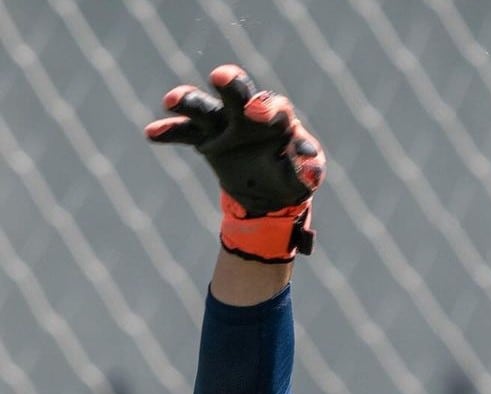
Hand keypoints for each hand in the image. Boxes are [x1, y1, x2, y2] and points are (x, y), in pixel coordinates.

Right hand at [145, 64, 325, 262]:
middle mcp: (248, 114)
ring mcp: (223, 124)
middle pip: (239, 94)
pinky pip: (184, 132)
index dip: (265, 108)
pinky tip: (152, 133)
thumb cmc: (291, 174)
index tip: (256, 111)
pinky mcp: (205, 138)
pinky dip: (169, 131)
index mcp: (277, 120)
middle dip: (231, 84)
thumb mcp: (304, 176)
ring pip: (205, 108)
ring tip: (171, 100)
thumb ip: (306, 170)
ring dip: (189, 101)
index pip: (273, 107)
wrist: (268, 191)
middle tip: (221, 76)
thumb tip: (309, 168)